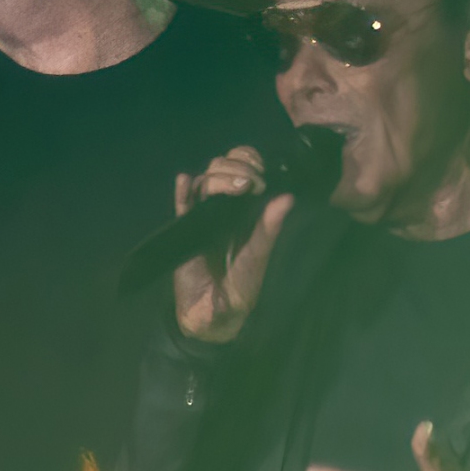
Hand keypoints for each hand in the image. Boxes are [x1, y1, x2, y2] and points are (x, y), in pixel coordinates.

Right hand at [172, 147, 293, 342]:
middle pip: (221, 169)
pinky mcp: (184, 230)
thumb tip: (288, 197)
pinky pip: (181, 205)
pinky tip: (185, 181)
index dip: (249, 160)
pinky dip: (183, 192)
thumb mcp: (259, 253)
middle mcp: (222, 207)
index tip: (261, 170)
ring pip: (203, 183)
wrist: (218, 310)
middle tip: (250, 182)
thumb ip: (270, 226)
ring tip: (235, 185)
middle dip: (236, 166)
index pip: (243, 168)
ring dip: (217, 177)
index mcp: (243, 208)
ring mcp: (202, 216)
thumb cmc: (242, 282)